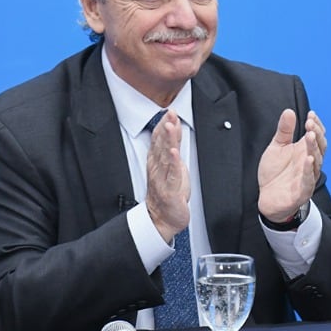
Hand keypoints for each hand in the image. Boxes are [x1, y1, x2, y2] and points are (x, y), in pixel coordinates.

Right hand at [144, 111, 190, 243]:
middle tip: (170, 113)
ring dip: (168, 141)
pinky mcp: (170, 191)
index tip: (169, 111)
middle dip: (166, 128)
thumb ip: (172, 146)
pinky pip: (172, 175)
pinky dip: (173, 163)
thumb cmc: (167, 192)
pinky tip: (174, 153)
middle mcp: (157, 168)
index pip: (159, 139)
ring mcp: (162, 179)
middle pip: (161, 145)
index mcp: (156, 161)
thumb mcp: (171, 166)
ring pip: (166, 156)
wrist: (162, 218)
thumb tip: (173, 127)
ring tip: (171, 127)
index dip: (164, 124)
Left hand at [256, 109, 322, 223]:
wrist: (267, 197)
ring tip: (309, 136)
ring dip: (314, 148)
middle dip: (316, 134)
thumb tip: (289, 111)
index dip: (316, 125)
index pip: (316, 135)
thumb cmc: (275, 173)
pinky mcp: (302, 190)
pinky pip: (308, 179)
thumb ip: (284, 131)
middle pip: (320, 146)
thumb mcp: (276, 147)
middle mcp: (309, 162)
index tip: (311, 114)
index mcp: (304, 151)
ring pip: (316, 161)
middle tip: (310, 123)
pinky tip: (308, 159)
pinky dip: (309, 169)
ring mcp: (308, 176)